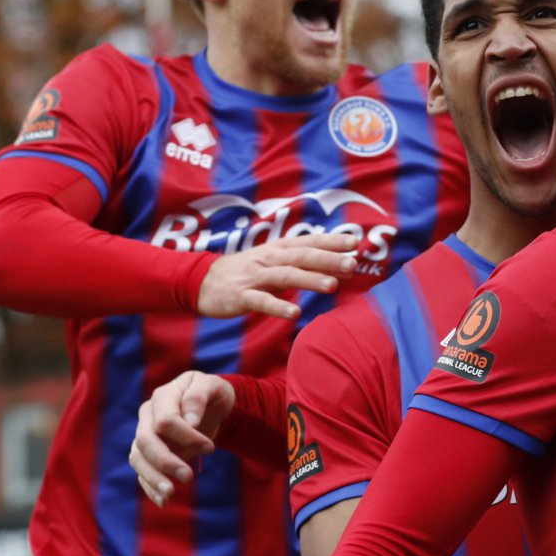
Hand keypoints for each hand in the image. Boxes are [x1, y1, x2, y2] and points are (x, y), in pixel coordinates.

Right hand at [130, 370, 235, 505]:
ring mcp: (145, 436)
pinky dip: (150, 488)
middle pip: (145, 441)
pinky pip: (142, 472)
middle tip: (189, 477)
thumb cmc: (211, 394)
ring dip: (152, 478)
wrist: (210, 405)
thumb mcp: (212, 386)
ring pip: (138, 458)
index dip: (187, 436)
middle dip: (166, 461)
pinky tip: (163, 501)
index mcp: (162, 397)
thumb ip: (198, 396)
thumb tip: (190, 420)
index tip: (211, 448)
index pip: (165, 421)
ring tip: (170, 494)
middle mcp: (148, 417)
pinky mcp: (149, 454)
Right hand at [197, 233, 359, 319]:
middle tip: (352, 263)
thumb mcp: (274, 263)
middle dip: (328, 259)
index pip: (308, 241)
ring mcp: (254, 277)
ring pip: (285, 276)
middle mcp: (268, 259)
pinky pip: (261, 302)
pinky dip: (278, 307)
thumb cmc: (245, 272)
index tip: (355, 241)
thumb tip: (342, 269)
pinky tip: (295, 313)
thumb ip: (305, 266)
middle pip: (302, 256)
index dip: (331, 241)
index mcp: (278, 249)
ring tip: (332, 285)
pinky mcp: (241, 296)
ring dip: (310, 280)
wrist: (200, 281)